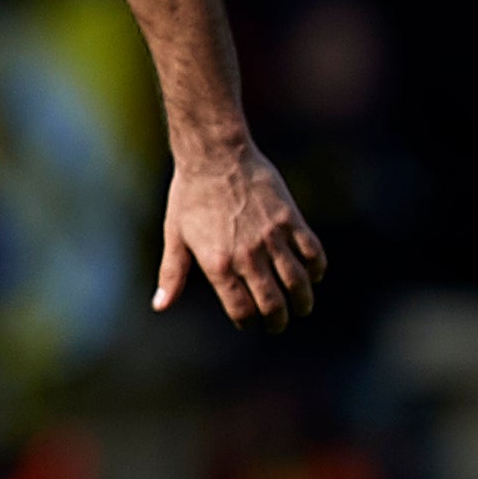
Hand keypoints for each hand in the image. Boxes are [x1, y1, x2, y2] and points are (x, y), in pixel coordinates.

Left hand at [152, 141, 328, 326]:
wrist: (215, 155)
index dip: (248, 322)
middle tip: (279, 323)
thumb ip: (171, 274)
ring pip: (297, 282)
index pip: (241, 310)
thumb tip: (160, 306)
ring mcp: (271, 237)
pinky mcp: (290, 219)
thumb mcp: (175, 236)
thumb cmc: (190, 195)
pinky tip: (313, 274)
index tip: (250, 323)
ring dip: (302, 301)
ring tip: (302, 307)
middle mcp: (247, 255)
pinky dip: (316, 268)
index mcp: (218, 264)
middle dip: (278, 320)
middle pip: (272, 303)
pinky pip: (312, 252)